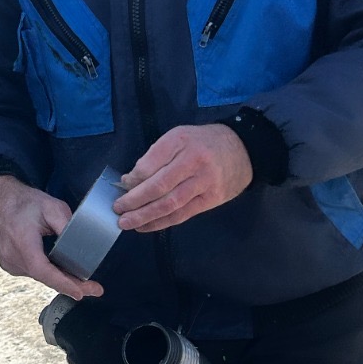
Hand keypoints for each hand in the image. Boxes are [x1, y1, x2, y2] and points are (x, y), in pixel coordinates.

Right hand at [0, 175, 102, 300]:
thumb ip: (67, 226)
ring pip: (40, 276)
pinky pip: (34, 272)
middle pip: (45, 277)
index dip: (63, 284)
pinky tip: (63, 271)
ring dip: (60, 278)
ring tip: (83, 281)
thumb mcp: (51, 207)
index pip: (44, 271)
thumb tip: (82, 244)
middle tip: (94, 289)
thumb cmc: (23, 201)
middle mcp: (13, 258)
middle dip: (70, 284)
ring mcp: (9, 263)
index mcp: (22, 243)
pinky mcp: (10, 264)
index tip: (80, 293)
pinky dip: (48, 272)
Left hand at [114, 124, 252, 232]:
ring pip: (170, 204)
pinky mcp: (212, 199)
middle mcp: (194, 161)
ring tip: (127, 223)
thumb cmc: (203, 143)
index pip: (151, 164)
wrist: (243, 149)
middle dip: (135, 201)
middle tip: (118, 210)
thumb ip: (155, 157)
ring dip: (145, 216)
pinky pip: (183, 214)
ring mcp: (205, 182)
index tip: (123, 186)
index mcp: (180, 141)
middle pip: (159, 186)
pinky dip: (162, 222)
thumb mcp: (178, 137)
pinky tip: (147, 226)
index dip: (134, 179)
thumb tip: (131, 181)